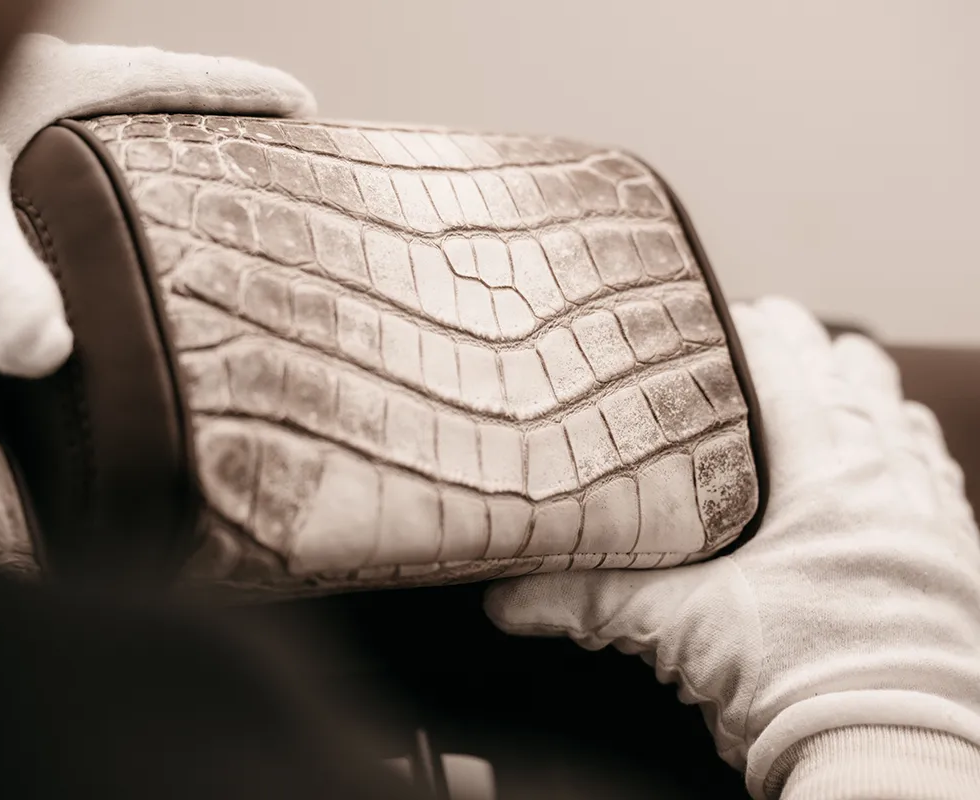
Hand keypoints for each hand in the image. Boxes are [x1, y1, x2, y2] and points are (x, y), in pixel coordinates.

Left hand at [0, 33, 315, 377]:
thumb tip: (48, 353)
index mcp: (57, 88)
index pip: (173, 79)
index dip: (241, 92)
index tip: (302, 105)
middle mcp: (43, 104)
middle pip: (153, 108)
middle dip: (214, 132)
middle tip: (271, 169)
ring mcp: (21, 136)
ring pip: (115, 144)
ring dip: (163, 169)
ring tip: (213, 216)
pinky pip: (77, 178)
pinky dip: (112, 199)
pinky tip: (114, 250)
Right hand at [485, 297, 979, 797]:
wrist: (895, 757)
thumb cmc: (803, 684)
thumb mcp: (682, 630)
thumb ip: (588, 597)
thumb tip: (505, 596)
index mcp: (828, 471)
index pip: (786, 361)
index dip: (744, 329)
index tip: (709, 321)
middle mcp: (890, 475)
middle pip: (850, 366)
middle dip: (799, 349)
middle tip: (750, 349)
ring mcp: (931, 511)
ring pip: (898, 411)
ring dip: (854, 390)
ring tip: (812, 385)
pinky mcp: (954, 554)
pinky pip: (934, 468)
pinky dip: (902, 445)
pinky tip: (882, 453)